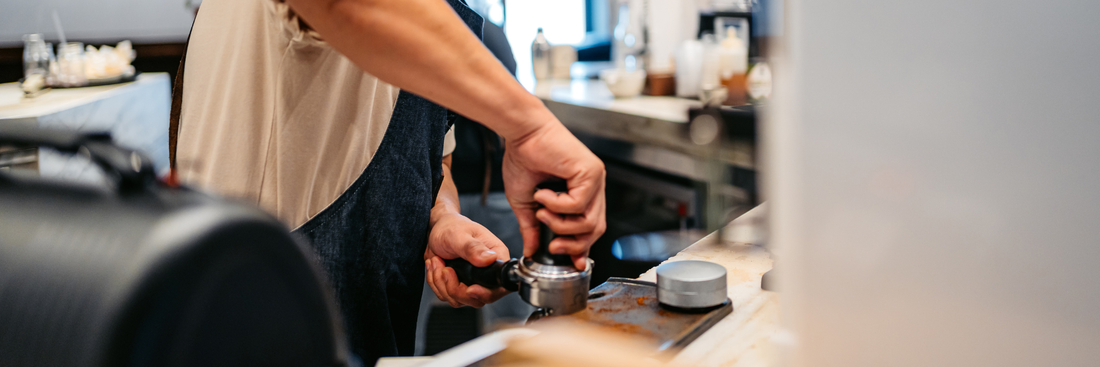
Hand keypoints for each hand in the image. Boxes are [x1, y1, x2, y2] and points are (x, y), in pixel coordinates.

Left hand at [425, 212, 511, 307]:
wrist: (436, 229)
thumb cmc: (452, 227)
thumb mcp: (460, 235)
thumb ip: (473, 248)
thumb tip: (489, 259)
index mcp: (496, 258)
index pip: (500, 287)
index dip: (486, 293)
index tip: (469, 288)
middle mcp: (486, 273)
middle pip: (478, 299)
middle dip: (456, 289)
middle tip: (446, 270)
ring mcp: (472, 282)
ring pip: (459, 300)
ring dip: (442, 283)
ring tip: (437, 262)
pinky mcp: (458, 286)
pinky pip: (446, 296)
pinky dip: (436, 283)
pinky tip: (436, 266)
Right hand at [502, 119, 606, 269]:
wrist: (521, 133)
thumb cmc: (524, 159)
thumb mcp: (526, 204)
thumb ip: (533, 228)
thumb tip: (531, 251)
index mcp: (581, 193)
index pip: (590, 229)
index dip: (581, 248)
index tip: (570, 263)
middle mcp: (593, 187)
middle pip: (596, 230)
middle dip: (573, 244)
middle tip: (553, 246)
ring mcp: (594, 179)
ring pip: (590, 222)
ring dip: (561, 224)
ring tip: (542, 211)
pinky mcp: (591, 172)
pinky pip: (578, 204)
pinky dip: (557, 205)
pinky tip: (543, 194)